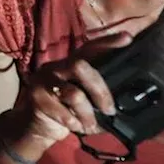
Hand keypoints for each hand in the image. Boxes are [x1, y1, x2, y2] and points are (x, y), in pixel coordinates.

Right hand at [0, 32, 130, 157]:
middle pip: (79, 66)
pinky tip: (75, 126)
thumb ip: (96, 95)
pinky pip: (62, 111)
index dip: (107, 43)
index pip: (89, 49)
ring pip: (74, 94)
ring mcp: (43, 79)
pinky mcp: (35, 95)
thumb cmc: (66, 111)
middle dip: (99, 90)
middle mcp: (56, 67)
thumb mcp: (83, 100)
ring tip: (90, 126)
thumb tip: (121, 105)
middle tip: (109, 110)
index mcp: (70, 65)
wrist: (36, 126)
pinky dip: (74, 123)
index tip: (127, 38)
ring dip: (87, 115)